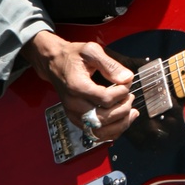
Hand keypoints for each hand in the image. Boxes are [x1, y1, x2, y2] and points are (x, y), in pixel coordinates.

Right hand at [22, 31, 137, 140]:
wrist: (53, 63)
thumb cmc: (72, 56)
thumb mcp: (91, 50)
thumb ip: (110, 64)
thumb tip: (127, 78)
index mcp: (77, 86)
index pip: (105, 99)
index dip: (122, 93)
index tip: (127, 83)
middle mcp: (73, 104)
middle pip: (104, 118)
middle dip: (123, 108)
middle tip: (130, 97)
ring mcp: (73, 114)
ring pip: (100, 131)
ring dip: (120, 124)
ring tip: (131, 111)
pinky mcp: (76, 119)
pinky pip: (95, 134)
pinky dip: (112, 131)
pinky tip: (122, 120)